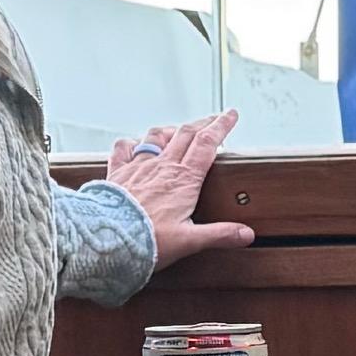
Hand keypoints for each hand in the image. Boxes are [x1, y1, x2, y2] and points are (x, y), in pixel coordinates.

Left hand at [102, 113, 255, 271]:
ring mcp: (138, 167)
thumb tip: (247, 234)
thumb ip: (219, 234)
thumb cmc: (149, 241)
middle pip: (186, 134)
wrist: (108, 238)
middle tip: (214, 119)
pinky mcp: (117, 173)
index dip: (222, 126)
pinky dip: (131, 143)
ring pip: (156, 136)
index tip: (231, 114)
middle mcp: (162, 166)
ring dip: (170, 129)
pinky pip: (123, 148)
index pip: (207, 143)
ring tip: (178, 131)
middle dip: (203, 123)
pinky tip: (134, 145)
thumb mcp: (190, 241)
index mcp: (184, 179)